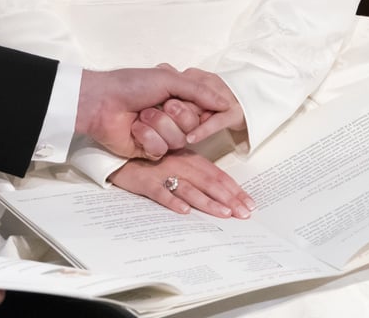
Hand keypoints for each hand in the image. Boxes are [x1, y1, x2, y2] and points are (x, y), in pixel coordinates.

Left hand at [77, 66, 237, 160]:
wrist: (101, 101)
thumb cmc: (130, 84)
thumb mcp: (168, 79)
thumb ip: (199, 91)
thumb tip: (226, 103)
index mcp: (176, 99)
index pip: (201, 111)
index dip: (191, 107)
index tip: (175, 98)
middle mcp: (170, 117)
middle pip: (191, 127)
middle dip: (173, 114)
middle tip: (155, 104)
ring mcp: (159, 135)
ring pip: (177, 140)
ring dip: (157, 125)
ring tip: (140, 115)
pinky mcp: (147, 151)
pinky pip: (160, 151)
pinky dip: (146, 137)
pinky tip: (133, 129)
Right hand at [109, 148, 254, 218]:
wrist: (119, 155)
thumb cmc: (149, 159)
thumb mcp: (174, 160)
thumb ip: (194, 172)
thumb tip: (220, 191)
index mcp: (188, 158)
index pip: (216, 174)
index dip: (234, 189)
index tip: (249, 203)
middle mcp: (178, 163)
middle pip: (208, 181)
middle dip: (228, 198)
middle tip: (244, 213)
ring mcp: (162, 172)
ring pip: (188, 188)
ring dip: (207, 201)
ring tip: (223, 213)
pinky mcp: (145, 181)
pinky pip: (160, 192)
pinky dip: (172, 201)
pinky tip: (183, 211)